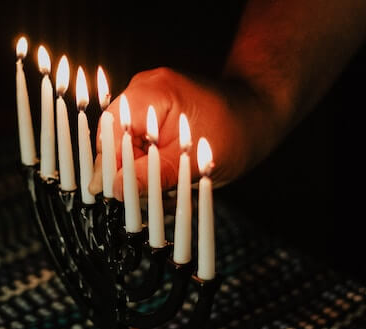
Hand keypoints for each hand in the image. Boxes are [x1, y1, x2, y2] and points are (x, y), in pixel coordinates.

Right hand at [88, 67, 272, 200]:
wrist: (256, 115)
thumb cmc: (236, 132)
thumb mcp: (196, 162)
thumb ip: (155, 175)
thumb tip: (117, 190)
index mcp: (153, 92)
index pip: (111, 131)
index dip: (109, 165)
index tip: (114, 194)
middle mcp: (142, 92)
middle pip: (113, 139)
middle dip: (126, 172)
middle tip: (144, 198)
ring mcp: (145, 104)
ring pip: (123, 148)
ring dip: (139, 173)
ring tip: (167, 190)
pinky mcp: (150, 118)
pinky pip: (136, 147)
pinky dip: (148, 168)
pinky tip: (168, 181)